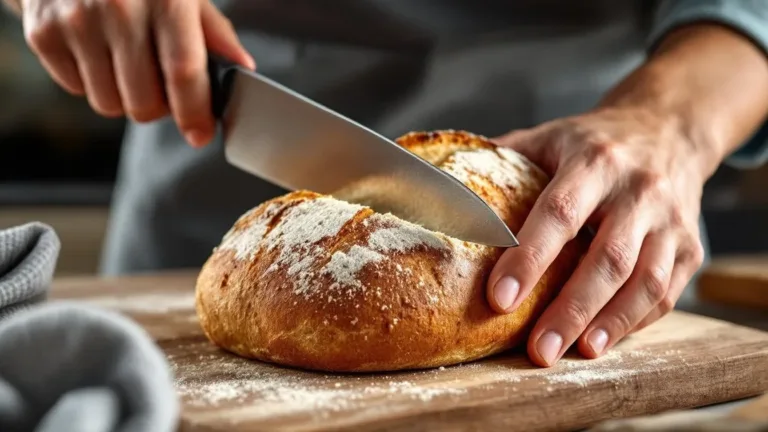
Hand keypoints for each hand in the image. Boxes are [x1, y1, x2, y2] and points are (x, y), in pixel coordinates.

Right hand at [20, 0, 254, 146]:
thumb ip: (215, 32)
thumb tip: (242, 69)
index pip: (184, 72)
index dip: (195, 112)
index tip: (201, 134)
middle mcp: (118, 8)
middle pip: (144, 103)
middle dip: (159, 109)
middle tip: (161, 88)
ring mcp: (76, 21)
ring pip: (110, 105)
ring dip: (124, 98)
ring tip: (127, 65)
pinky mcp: (43, 34)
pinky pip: (78, 91)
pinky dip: (92, 82)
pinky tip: (97, 51)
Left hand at [486, 106, 706, 366]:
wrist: (667, 128)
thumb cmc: (592, 142)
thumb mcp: (548, 136)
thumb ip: (502, 160)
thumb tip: (441, 186)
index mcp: (593, 161)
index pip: (559, 213)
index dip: (528, 258)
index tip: (498, 299)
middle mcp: (638, 189)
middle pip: (607, 258)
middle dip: (570, 309)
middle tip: (537, 350)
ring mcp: (671, 220)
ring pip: (645, 281)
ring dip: (608, 324)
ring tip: (572, 353)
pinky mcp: (691, 245)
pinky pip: (666, 293)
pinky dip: (633, 322)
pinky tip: (602, 340)